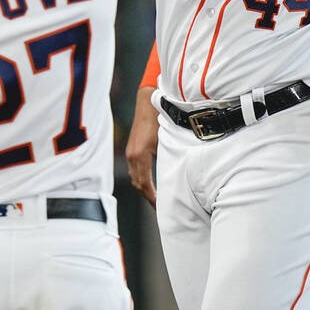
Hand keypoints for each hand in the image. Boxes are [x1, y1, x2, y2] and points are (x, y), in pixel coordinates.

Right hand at [125, 86, 158, 206]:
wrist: (149, 101)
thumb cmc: (160, 119)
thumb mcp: (167, 141)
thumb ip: (169, 159)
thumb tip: (179, 177)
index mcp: (140, 156)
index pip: (144, 185)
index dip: (152, 198)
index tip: (161, 207)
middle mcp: (132, 155)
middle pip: (137, 183)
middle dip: (148, 197)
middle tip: (160, 208)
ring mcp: (130, 152)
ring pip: (135, 177)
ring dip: (144, 188)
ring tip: (156, 198)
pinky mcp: (132, 148)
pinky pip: (134, 169)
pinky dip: (141, 178)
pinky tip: (150, 182)